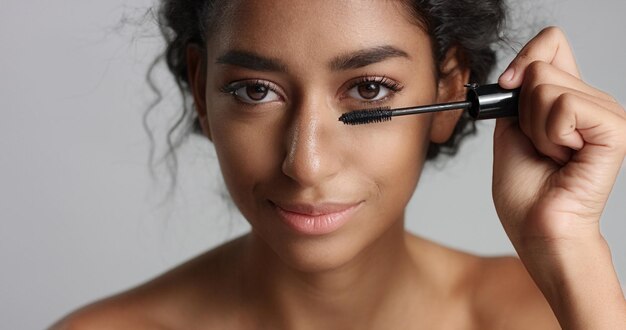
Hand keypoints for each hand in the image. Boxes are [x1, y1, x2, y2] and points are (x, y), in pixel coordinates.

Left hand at [493, 27, 625, 246]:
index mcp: (569, 99)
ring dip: (535, 127)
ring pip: (547, 86)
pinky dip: (549, 134)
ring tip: (552, 154)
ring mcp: (607, 113)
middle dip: (522, 110)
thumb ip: (517, 94)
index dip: (523, 59)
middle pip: (540, 65)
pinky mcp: (615, 129)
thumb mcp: (511, 130)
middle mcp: (593, 101)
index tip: (508, 87)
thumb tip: (522, 66)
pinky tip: (564, 157)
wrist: (537, 227)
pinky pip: (564, 106)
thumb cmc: (525, 190)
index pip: (551, 43)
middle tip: (538, 144)